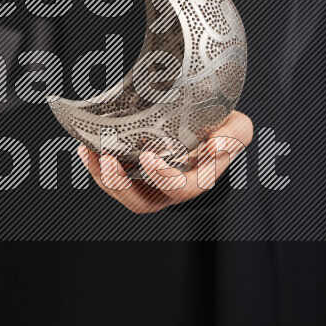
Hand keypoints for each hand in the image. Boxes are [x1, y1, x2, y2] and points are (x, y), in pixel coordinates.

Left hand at [78, 111, 252, 213]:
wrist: (208, 122)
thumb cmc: (223, 128)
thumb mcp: (238, 128)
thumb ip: (234, 137)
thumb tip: (214, 146)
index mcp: (197, 180)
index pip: (180, 190)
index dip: (162, 178)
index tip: (148, 156)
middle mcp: (170, 188)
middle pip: (142, 202)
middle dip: (121, 185)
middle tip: (109, 159)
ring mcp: (150, 184)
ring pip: (122, 194)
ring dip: (103, 177)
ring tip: (91, 152)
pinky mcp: (135, 173)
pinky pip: (112, 179)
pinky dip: (97, 166)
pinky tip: (87, 145)